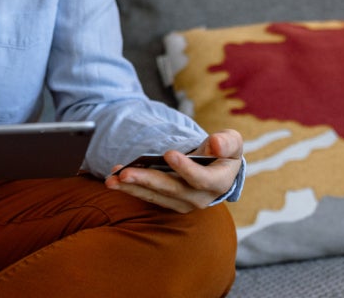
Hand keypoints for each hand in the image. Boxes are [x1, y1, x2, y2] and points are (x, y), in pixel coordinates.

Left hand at [104, 129, 242, 213]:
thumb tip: (216, 144)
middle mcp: (200, 198)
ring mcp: (183, 203)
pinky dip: (131, 188)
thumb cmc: (223, 151)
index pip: (201, 179)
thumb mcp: (232, 142)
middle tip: (124, 173)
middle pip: (172, 190)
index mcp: (219, 183)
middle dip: (147, 181)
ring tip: (111, 179)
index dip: (185, 168)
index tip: (168, 154)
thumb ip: (227, 142)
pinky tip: (114, 178)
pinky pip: (148, 196)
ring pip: (156, 196)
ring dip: (132, 188)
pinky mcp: (169, 202)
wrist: (217, 169)